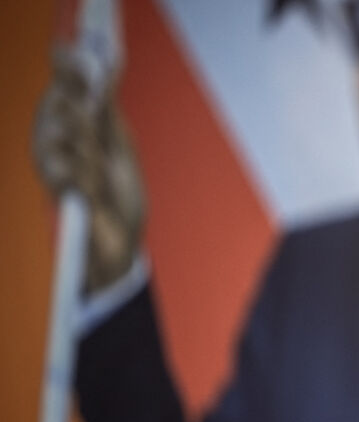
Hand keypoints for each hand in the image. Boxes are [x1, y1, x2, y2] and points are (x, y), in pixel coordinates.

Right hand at [32, 46, 145, 294]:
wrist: (122, 242)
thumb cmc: (120, 196)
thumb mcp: (121, 147)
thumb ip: (108, 109)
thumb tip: (107, 67)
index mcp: (70, 125)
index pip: (62, 85)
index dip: (68, 67)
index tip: (76, 54)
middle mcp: (52, 138)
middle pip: (61, 101)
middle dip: (87, 117)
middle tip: (100, 139)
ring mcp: (48, 160)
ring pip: (65, 129)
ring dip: (91, 152)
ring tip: (100, 175)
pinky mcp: (51, 183)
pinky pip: (67, 161)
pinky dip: (86, 175)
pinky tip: (90, 189)